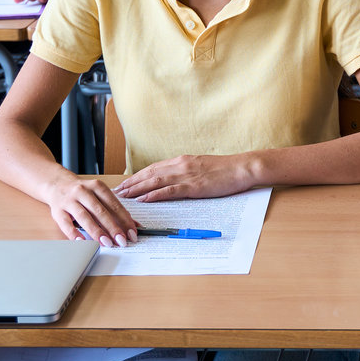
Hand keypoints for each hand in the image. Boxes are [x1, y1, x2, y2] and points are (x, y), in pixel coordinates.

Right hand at [45, 175, 137, 245]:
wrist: (57, 184)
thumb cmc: (83, 193)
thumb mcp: (99, 195)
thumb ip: (114, 209)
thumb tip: (133, 226)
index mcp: (97, 186)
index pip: (114, 204)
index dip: (124, 219)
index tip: (132, 233)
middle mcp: (83, 192)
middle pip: (100, 211)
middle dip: (113, 227)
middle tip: (122, 240)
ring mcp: (69, 201)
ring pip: (84, 217)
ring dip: (97, 231)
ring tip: (107, 243)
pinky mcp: (57, 211)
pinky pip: (66, 223)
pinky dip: (74, 233)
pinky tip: (82, 241)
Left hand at [116, 153, 254, 201]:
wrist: (242, 168)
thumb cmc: (226, 170)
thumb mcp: (202, 167)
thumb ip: (187, 172)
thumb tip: (174, 181)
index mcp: (182, 160)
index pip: (153, 168)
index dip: (137, 176)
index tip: (125, 183)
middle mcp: (181, 165)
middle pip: (149, 173)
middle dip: (131, 183)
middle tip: (116, 191)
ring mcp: (187, 175)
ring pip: (155, 181)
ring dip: (137, 189)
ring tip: (123, 196)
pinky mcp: (193, 186)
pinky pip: (169, 190)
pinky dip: (153, 194)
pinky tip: (143, 199)